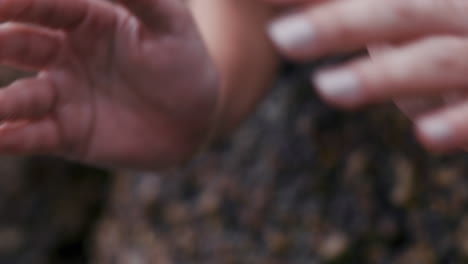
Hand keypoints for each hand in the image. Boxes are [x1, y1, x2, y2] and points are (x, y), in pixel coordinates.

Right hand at [0, 0, 218, 168]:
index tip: (0, 2)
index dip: (20, 1)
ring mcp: (64, 96)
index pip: (46, 4)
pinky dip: (9, 138)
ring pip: (19, 95)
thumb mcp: (170, 22)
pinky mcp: (68, 134)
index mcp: (86, 20)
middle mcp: (65, 55)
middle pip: (18, 43)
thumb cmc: (184, 64)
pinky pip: (32, 136)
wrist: (195, 119)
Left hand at [267, 0, 467, 151]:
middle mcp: (460, 12)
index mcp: (431, 0)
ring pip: (436, 60)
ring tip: (326, 87)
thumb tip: (292, 19)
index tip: (268, 1)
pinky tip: (425, 135)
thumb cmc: (453, 34)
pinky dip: (462, 122)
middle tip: (280, 36)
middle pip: (401, 11)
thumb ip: (366, 18)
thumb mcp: (411, 19)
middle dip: (340, 23)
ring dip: (382, 76)